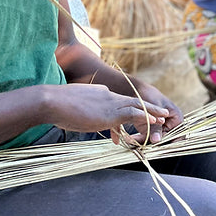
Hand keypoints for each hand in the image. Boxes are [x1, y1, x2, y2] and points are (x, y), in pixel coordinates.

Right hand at [45, 83, 170, 145]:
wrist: (52, 101)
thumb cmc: (55, 106)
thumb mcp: (72, 108)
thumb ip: (81, 112)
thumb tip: (82, 119)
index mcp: (99, 93)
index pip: (117, 102)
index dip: (126, 112)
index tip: (134, 117)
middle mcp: (107, 94)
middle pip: (132, 100)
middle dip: (147, 107)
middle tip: (159, 111)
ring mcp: (110, 103)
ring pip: (138, 106)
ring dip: (152, 112)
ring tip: (163, 116)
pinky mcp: (111, 112)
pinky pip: (135, 114)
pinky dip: (147, 117)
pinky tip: (155, 122)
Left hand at [132, 81, 182, 143]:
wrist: (140, 92)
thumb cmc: (151, 97)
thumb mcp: (154, 111)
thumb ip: (156, 126)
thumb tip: (157, 141)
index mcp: (177, 119)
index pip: (178, 136)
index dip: (170, 144)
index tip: (159, 148)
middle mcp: (171, 126)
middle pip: (165, 141)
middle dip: (154, 144)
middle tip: (144, 147)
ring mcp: (160, 129)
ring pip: (155, 142)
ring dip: (144, 143)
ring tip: (133, 140)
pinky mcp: (151, 131)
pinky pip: (147, 139)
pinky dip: (139, 139)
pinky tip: (131, 139)